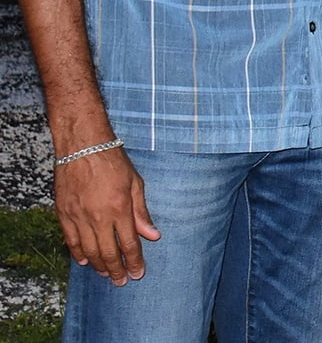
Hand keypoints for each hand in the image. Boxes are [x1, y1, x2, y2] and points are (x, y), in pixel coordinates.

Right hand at [55, 148, 159, 284]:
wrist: (83, 146)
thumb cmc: (113, 161)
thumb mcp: (135, 183)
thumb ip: (141, 212)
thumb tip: (153, 236)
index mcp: (119, 208)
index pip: (129, 244)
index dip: (134, 262)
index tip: (138, 274)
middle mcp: (98, 216)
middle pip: (108, 252)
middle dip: (116, 270)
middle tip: (121, 282)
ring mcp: (78, 216)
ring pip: (89, 250)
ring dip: (99, 265)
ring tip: (106, 275)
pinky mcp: (64, 214)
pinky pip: (71, 240)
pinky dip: (77, 253)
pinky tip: (84, 261)